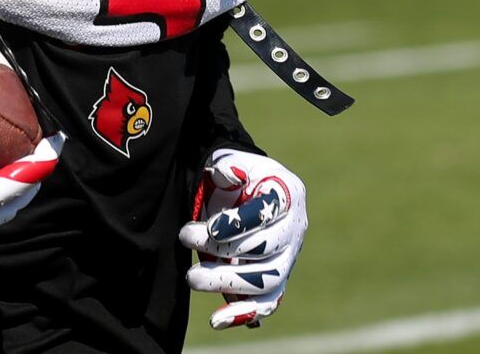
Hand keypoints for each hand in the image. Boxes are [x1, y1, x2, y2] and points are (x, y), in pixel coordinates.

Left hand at [179, 148, 307, 329]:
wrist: (241, 195)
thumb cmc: (235, 177)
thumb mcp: (231, 161)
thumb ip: (229, 167)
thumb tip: (228, 175)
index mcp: (288, 193)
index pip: (269, 211)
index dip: (239, 221)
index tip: (210, 227)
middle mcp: (295, 228)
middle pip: (265, 248)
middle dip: (223, 249)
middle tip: (185, 237)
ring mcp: (288, 258)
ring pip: (266, 280)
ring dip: (227, 281)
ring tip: (192, 277)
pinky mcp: (276, 281)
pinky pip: (266, 303)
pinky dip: (243, 313)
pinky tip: (217, 319)